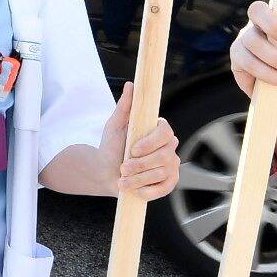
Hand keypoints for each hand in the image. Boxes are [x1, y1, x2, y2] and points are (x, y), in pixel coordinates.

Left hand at [96, 83, 181, 201]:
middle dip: (141, 165)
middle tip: (123, 168)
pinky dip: (148, 191)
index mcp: (158, 130)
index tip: (133, 149)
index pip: (166, 132)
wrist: (105, 173)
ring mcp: (171, 166)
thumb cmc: (111, 147)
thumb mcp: (114, 125)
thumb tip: (131, 85)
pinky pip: (165, 188)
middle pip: (164, 155)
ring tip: (122, 180)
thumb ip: (125, 106)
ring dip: (138, 179)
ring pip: (161, 173)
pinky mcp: (169, 183)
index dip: (150, 143)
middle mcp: (169, 147)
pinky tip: (135, 190)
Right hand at [230, 0, 276, 157]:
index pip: (260, 9)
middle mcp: (252, 30)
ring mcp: (242, 46)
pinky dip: (265, 73)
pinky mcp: (237, 64)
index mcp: (269, 21)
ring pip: (251, 46)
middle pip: (250, 24)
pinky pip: (246, 64)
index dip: (271, 20)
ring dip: (274, 62)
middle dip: (270, 40)